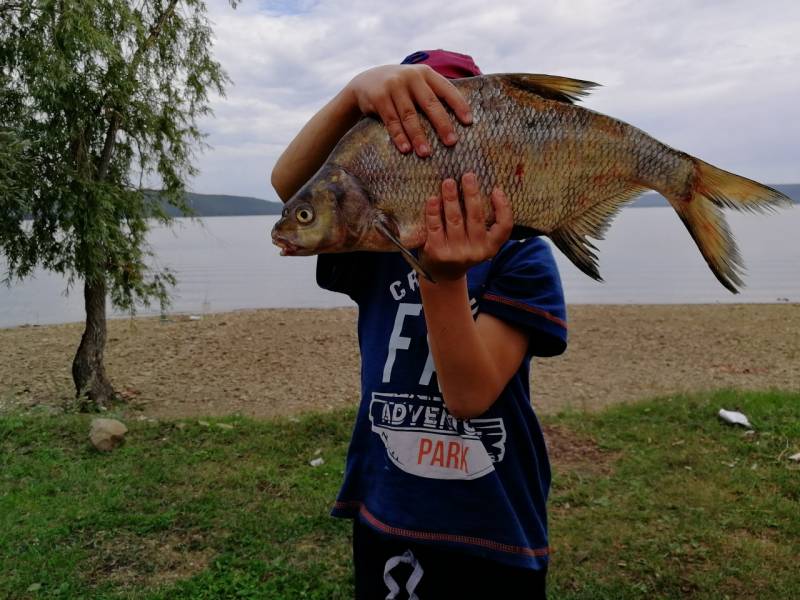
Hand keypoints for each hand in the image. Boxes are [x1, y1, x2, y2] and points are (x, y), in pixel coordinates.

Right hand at [345, 65, 472, 156]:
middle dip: (442, 124)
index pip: (446, 89)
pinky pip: (391, 120)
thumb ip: (433, 94)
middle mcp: (411, 77)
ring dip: (418, 136)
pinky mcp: (379, 97)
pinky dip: (399, 136)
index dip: (459, 105)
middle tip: (451, 142)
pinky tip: (406, 149)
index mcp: (425, 74)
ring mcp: (394, 86)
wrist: (365, 82)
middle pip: (430, 103)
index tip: (469, 122)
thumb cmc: (401, 89)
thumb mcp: (417, 84)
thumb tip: (462, 119)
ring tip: (426, 153)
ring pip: (410, 115)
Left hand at [420, 173, 512, 281]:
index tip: (496, 189)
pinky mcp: (438, 252)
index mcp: (491, 247)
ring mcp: (456, 253)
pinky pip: (435, 227)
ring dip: (451, 198)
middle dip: (472, 194)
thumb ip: (482, 222)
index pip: (504, 227)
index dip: (503, 208)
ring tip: (448, 182)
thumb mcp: (478, 241)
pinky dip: (433, 211)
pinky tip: (433, 199)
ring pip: (454, 219)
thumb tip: (479, 186)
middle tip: (467, 175)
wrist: (442, 274)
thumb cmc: (462, 249)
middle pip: (476, 217)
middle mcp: (476, 251)